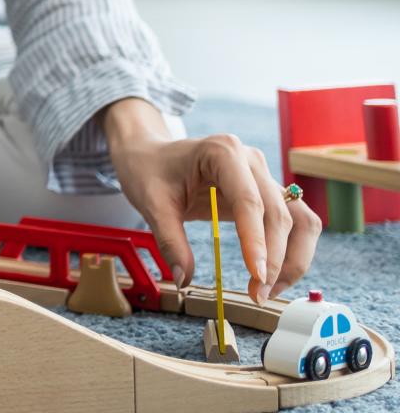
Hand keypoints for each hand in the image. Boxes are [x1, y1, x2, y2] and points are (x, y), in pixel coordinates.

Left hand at [105, 100, 320, 302]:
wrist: (150, 155)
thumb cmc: (149, 171)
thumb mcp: (151, 203)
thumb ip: (169, 240)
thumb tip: (184, 280)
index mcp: (222, 152)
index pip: (248, 200)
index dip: (256, 240)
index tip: (257, 276)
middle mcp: (251, 161)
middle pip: (278, 213)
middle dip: (275, 258)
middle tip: (258, 294)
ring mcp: (263, 176)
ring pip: (299, 220)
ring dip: (293, 258)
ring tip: (268, 290)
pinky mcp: (268, 194)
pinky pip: (295, 223)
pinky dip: (291, 252)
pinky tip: (272, 276)